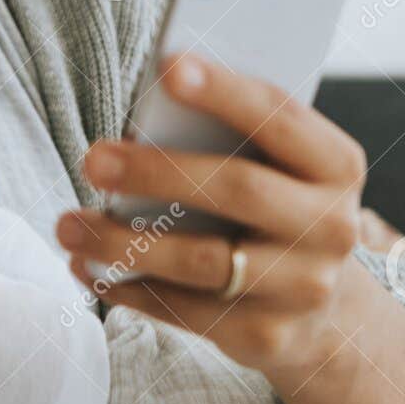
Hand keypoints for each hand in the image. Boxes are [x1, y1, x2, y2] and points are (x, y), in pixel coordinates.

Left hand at [56, 51, 367, 376]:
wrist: (326, 314)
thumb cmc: (277, 211)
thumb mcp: (278, 169)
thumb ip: (232, 140)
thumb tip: (144, 121)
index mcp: (336, 165)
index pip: (281, 118)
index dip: (226, 91)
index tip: (169, 67)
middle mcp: (331, 227)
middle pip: (239, 190)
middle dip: (158, 172)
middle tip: (93, 158)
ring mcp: (303, 288)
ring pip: (202, 262)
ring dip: (123, 241)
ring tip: (68, 223)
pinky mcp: (267, 336)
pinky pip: (185, 312)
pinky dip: (128, 288)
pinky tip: (86, 267)